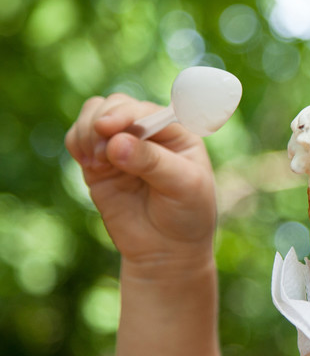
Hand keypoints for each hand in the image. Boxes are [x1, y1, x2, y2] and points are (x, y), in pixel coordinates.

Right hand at [65, 93, 216, 268]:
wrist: (167, 250)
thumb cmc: (187, 215)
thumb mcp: (182, 187)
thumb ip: (152, 162)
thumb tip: (116, 143)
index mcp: (178, 132)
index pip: (149, 110)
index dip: (126, 113)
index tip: (108, 128)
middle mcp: (149, 132)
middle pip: (117, 106)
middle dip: (102, 121)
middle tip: (100, 152)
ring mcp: (122, 144)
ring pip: (94, 115)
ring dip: (86, 131)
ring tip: (97, 162)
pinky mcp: (99, 161)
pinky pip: (79, 138)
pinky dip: (76, 143)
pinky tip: (90, 164)